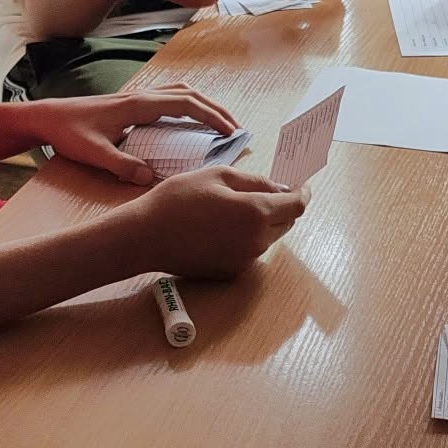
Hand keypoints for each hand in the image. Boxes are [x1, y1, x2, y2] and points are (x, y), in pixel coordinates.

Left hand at [34, 86, 238, 184]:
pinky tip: (189, 122)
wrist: (47, 117)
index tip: (230, 132)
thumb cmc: (68, 133)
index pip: (185, 104)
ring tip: (219, 124)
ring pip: (180, 93)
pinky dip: (187, 106)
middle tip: (236, 129)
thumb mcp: (93, 153)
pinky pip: (168, 99)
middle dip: (216, 110)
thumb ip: (121, 165)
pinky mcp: (131, 103)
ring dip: (203, 105)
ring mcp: (137, 97)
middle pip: (189, 94)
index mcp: (138, 105)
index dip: (211, 116)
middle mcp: (141, 96)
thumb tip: (149, 178)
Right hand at [131, 167, 308, 278]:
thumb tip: (280, 188)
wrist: (145, 237)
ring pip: (268, 236)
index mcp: (256, 212)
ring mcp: (245, 260)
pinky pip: (250, 250)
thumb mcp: (217, 175)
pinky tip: (221, 225)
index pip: (296, 205)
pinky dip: (247, 236)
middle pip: (286, 222)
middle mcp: (257, 240)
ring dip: (264, 221)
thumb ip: (255, 181)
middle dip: (282, 205)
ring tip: (236, 206)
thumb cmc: (177, 200)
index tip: (301, 184)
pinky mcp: (232, 272)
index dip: (302, 192)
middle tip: (266, 190)